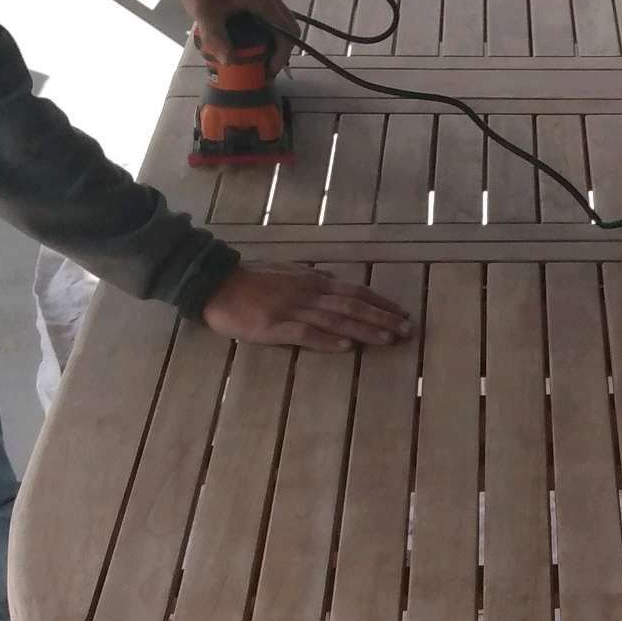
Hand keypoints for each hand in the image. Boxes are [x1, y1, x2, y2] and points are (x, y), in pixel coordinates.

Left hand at [178, 0, 298, 75]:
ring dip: (276, 42)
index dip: (281, 56)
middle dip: (281, 51)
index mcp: (264, 0)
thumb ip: (217, 37)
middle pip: (289, 29)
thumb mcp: (205, 14)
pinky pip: (274, 17)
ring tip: (261, 57)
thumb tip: (229, 62)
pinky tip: (255, 41)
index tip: (269, 71)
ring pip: (283, 23)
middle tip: (267, 67)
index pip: (286, 33)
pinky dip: (270, 32)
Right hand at [203, 264, 411, 352]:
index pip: (356, 291)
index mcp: (313, 282)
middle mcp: (309, 294)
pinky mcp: (274, 327)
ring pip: (336, 319)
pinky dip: (327, 340)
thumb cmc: (251, 279)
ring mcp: (292, 310)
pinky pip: (305, 334)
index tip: (403, 313)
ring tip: (388, 339)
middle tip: (408, 330)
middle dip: (383, 317)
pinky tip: (347, 347)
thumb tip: (337, 284)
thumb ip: (313, 279)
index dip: (381, 302)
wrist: (214, 282)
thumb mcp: (288, 272)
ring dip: (365, 329)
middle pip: (353, 305)